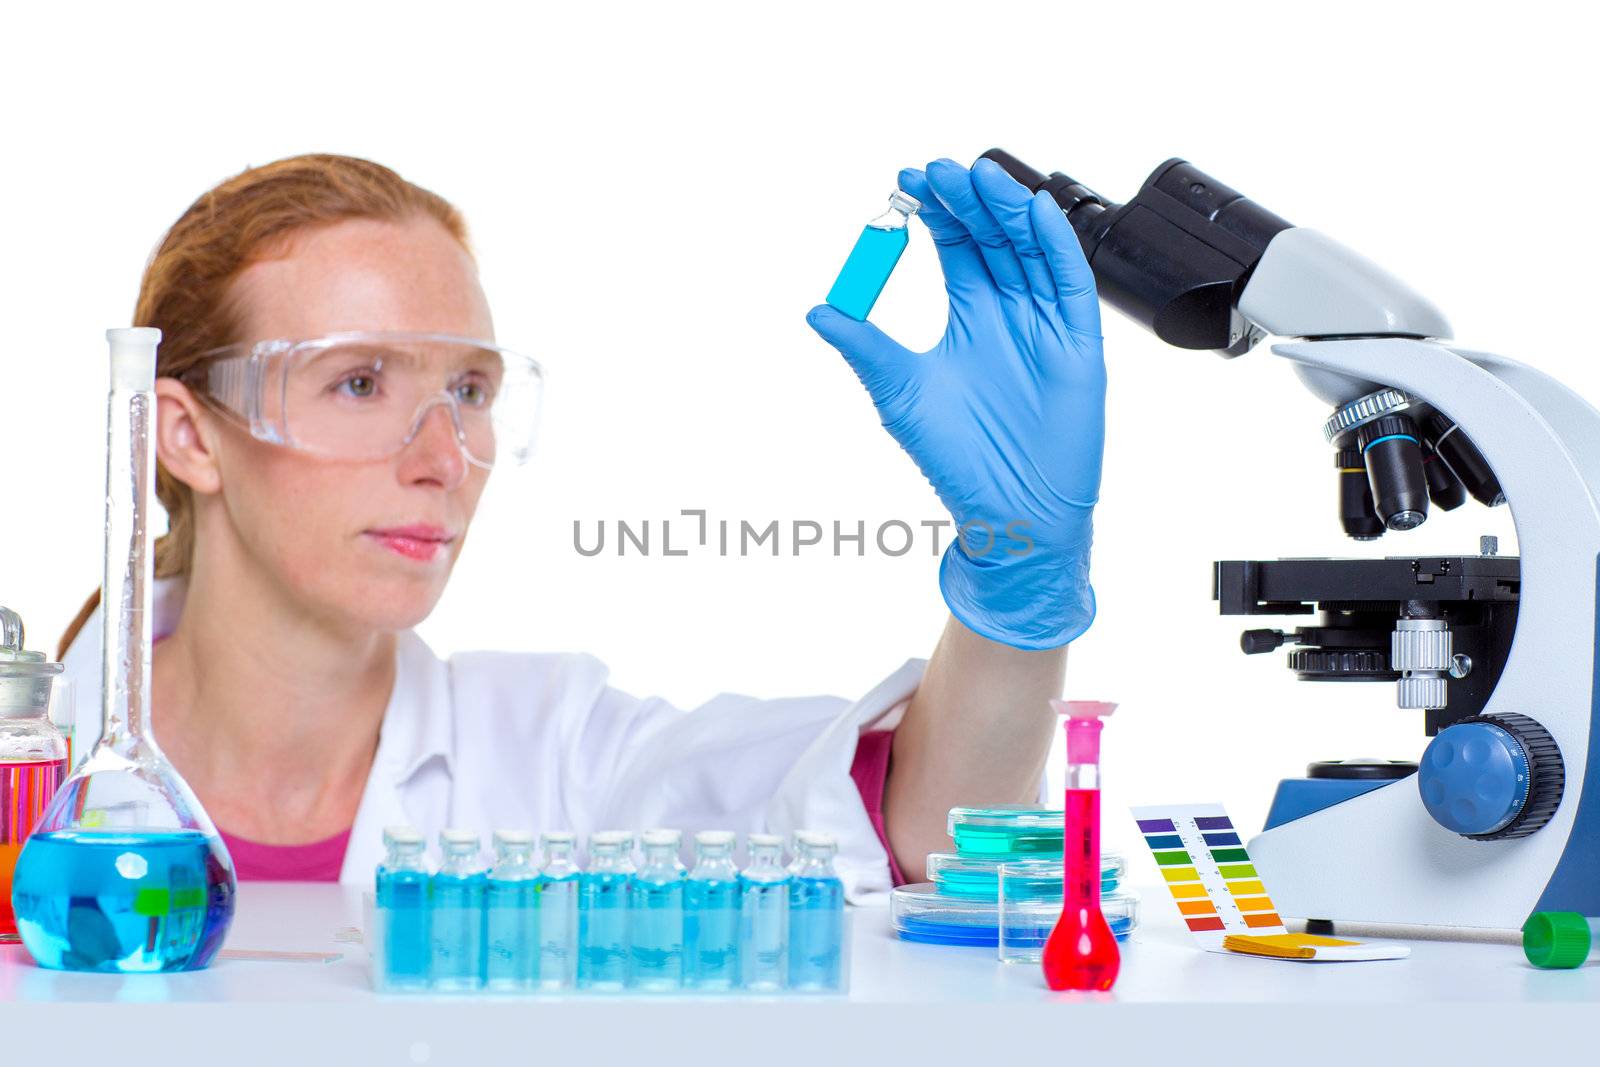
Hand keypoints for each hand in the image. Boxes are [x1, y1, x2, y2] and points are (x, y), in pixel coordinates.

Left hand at [807, 157, 1105, 649]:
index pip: (956, 245)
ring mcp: (1045, 323)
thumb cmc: (957, 459)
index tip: (906, 182)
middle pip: (994, 236)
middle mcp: (1010, 310)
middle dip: (969, 199)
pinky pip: (1069, 283)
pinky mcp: (1077, 343)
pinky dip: (1054, 245)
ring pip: (1030, 248)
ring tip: (980, 175)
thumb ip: (864, 347)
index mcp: (970, 315)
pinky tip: (1033, 211)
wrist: (1009, 510)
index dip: (935, 211)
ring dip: (1008, 209)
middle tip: (939, 170)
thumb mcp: (899, 392)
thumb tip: (816, 311)